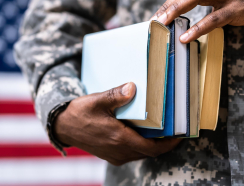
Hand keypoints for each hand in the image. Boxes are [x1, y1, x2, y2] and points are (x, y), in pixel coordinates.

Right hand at [53, 82, 180, 165]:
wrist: (62, 126)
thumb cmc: (79, 113)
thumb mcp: (97, 101)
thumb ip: (116, 95)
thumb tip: (133, 87)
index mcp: (119, 139)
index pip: (152, 148)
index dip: (169, 144)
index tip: (181, 135)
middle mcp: (119, 151)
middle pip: (149, 152)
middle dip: (164, 144)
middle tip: (175, 130)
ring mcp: (114, 155)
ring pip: (141, 154)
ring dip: (153, 145)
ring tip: (162, 131)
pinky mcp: (110, 154)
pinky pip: (132, 153)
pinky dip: (141, 146)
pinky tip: (143, 133)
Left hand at [152, 0, 243, 42]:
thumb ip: (209, 1)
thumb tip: (188, 15)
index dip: (169, 2)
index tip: (157, 15)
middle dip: (168, 5)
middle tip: (155, 21)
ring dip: (177, 10)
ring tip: (164, 24)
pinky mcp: (239, 8)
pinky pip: (215, 18)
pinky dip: (198, 28)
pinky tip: (186, 37)